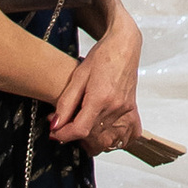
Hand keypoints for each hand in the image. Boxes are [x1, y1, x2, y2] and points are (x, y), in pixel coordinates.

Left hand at [50, 12, 143, 154]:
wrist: (124, 46)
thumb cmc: (103, 56)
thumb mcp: (77, 76)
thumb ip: (65, 103)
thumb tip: (55, 124)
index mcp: (100, 97)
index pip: (80, 130)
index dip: (64, 134)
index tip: (55, 132)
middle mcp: (115, 106)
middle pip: (93, 138)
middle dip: (75, 137)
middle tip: (66, 126)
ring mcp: (126, 110)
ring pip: (108, 141)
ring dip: (92, 141)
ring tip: (83, 129)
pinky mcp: (132, 110)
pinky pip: (128, 136)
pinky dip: (115, 139)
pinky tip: (105, 133)